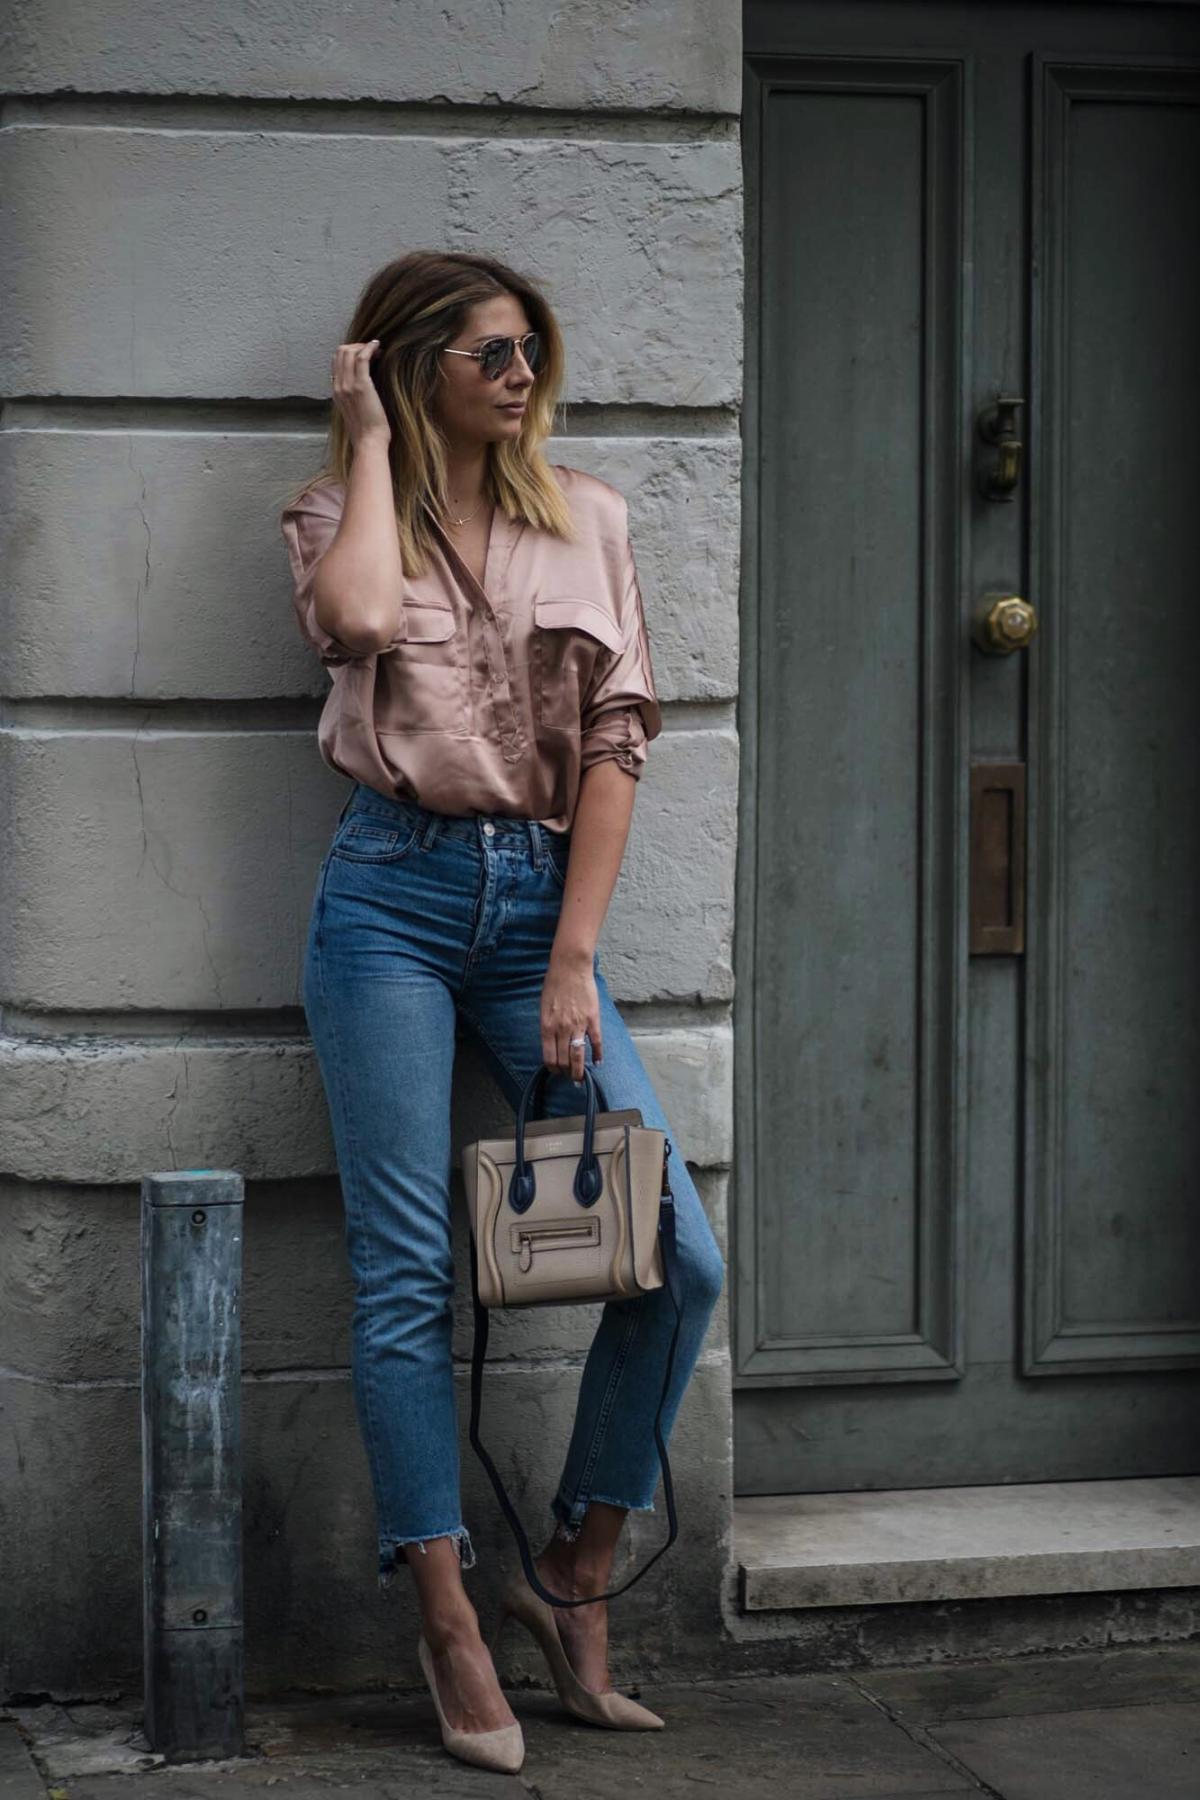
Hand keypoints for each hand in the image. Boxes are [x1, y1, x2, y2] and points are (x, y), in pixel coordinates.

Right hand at [331, 340, 390, 447]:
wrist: (368, 442)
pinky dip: (370, 348)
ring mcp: (348, 385)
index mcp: (336, 392)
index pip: (336, 362)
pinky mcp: (361, 385)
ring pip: (348, 352)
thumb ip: (352, 397)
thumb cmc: (366, 432)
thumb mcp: (354, 411)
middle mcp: (338, 386)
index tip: (365, 356)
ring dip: (363, 346)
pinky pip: (362, 357)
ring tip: (377, 350)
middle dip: (356, 346)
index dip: (350, 353)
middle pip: (340, 352)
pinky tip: (377, 346)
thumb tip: (362, 386)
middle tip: (372, 351)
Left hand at [541, 950, 602, 1081]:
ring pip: (578, 1056)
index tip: (556, 1072)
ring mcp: (578, 1025)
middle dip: (565, 1072)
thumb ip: (548, 1026)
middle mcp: (562, 1029)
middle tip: (568, 1076)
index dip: (553, 1068)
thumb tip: (551, 1043)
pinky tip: (598, 1062)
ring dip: (579, 1070)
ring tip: (580, 1078)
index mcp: (547, 1026)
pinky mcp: (593, 1020)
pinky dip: (598, 1055)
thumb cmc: (554, 985)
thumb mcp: (544, 1007)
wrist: (570, 968)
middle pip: (563, 1060)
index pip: (549, 1057)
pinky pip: (596, 1043)